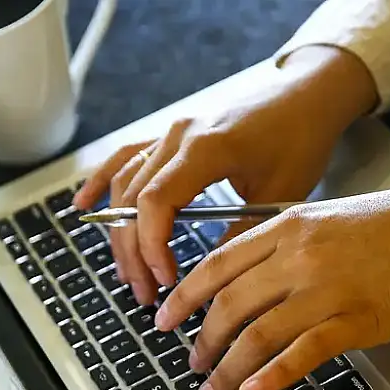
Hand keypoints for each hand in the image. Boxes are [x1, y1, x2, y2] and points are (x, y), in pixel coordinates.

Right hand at [72, 46, 378, 304]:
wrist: (307, 96)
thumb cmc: (301, 138)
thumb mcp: (280, 194)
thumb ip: (241, 234)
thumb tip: (213, 279)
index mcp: (206, 148)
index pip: (156, 202)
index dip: (151, 246)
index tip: (165, 280)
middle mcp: (179, 136)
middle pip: (134, 199)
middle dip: (134, 252)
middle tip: (146, 293)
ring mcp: (171, 132)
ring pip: (125, 184)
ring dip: (121, 232)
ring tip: (129, 273)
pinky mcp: (171, 134)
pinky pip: (126, 157)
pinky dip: (102, 182)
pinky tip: (83, 207)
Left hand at [153, 177, 389, 389]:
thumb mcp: (329, 219)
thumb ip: (288, 245)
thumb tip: (250, 282)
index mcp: (289, 226)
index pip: (218, 264)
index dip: (184, 296)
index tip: (165, 318)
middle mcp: (300, 255)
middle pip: (230, 303)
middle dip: (202, 340)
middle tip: (191, 365)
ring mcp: (328, 288)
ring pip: (258, 333)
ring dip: (227, 369)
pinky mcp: (358, 319)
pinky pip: (303, 352)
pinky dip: (272, 376)